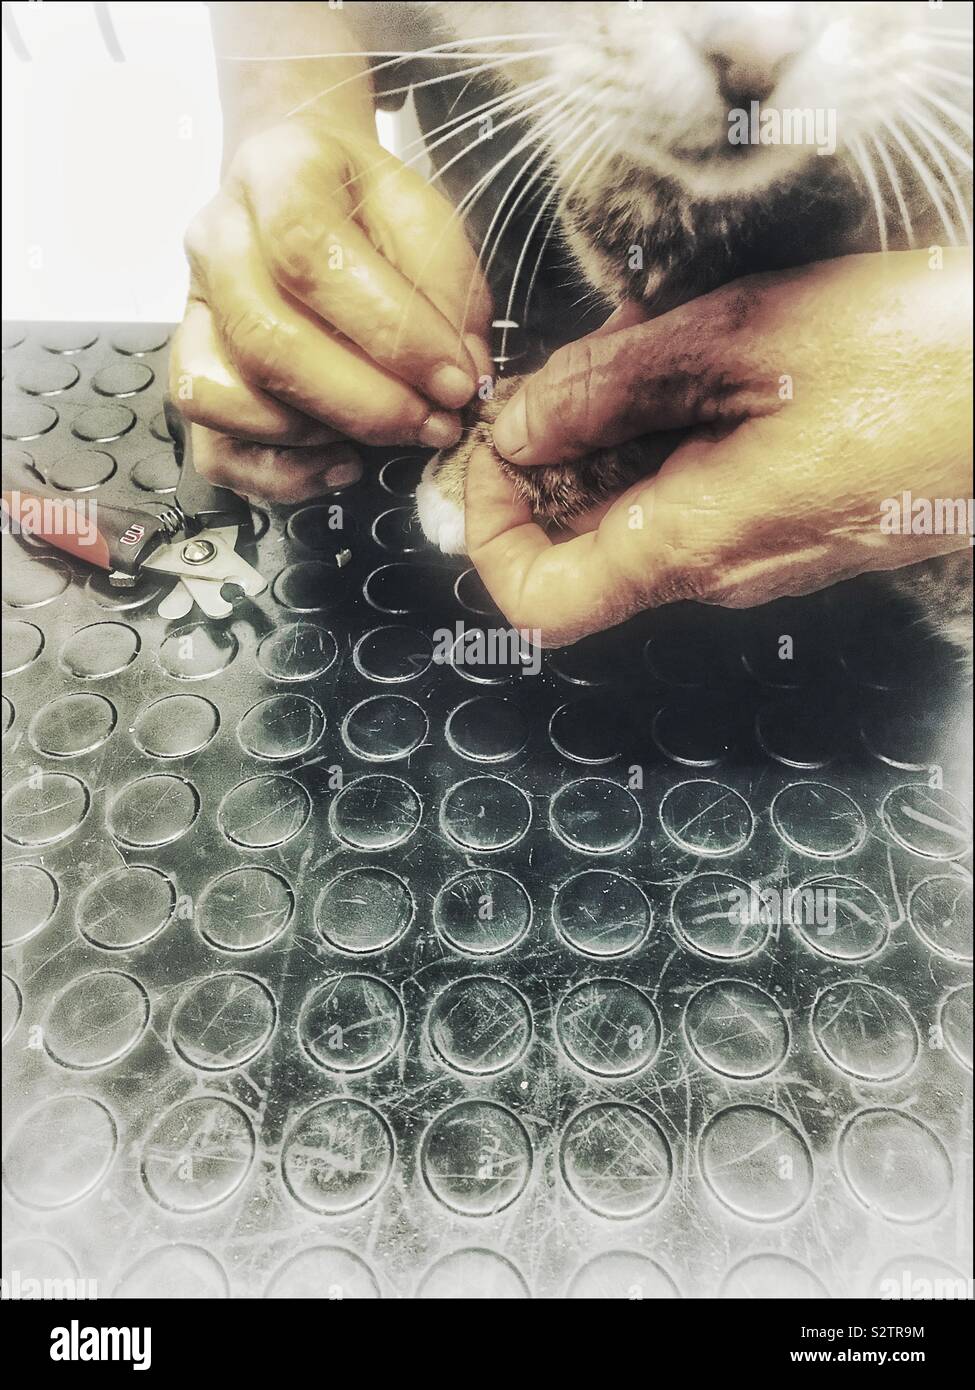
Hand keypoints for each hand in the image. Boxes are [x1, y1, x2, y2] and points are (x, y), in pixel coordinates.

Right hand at [170, 114, 491, 500]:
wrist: (300, 188)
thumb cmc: (367, 210)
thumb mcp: (426, 219)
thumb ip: (449, 292)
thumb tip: (461, 377)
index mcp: (274, 177)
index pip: (310, 257)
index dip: (389, 333)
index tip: (455, 380)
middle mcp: (215, 242)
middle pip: (267, 342)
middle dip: (366, 404)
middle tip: (434, 425)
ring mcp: (193, 314)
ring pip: (228, 399)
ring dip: (320, 436)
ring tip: (388, 435)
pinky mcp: (190, 375)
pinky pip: (215, 449)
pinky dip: (282, 473)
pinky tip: (341, 463)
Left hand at [467, 251, 972, 645]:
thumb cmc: (920, 364)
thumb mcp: (738, 342)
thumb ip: (605, 390)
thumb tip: (517, 426)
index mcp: (692, 543)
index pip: (536, 601)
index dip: (488, 529)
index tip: (492, 451)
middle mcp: (718, 571)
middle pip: (577, 543)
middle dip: (557, 445)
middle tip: (586, 356)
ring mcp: (757, 554)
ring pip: (635, 507)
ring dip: (619, 422)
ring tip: (658, 338)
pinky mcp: (787, 525)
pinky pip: (694, 492)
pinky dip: (674, 426)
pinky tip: (709, 359)